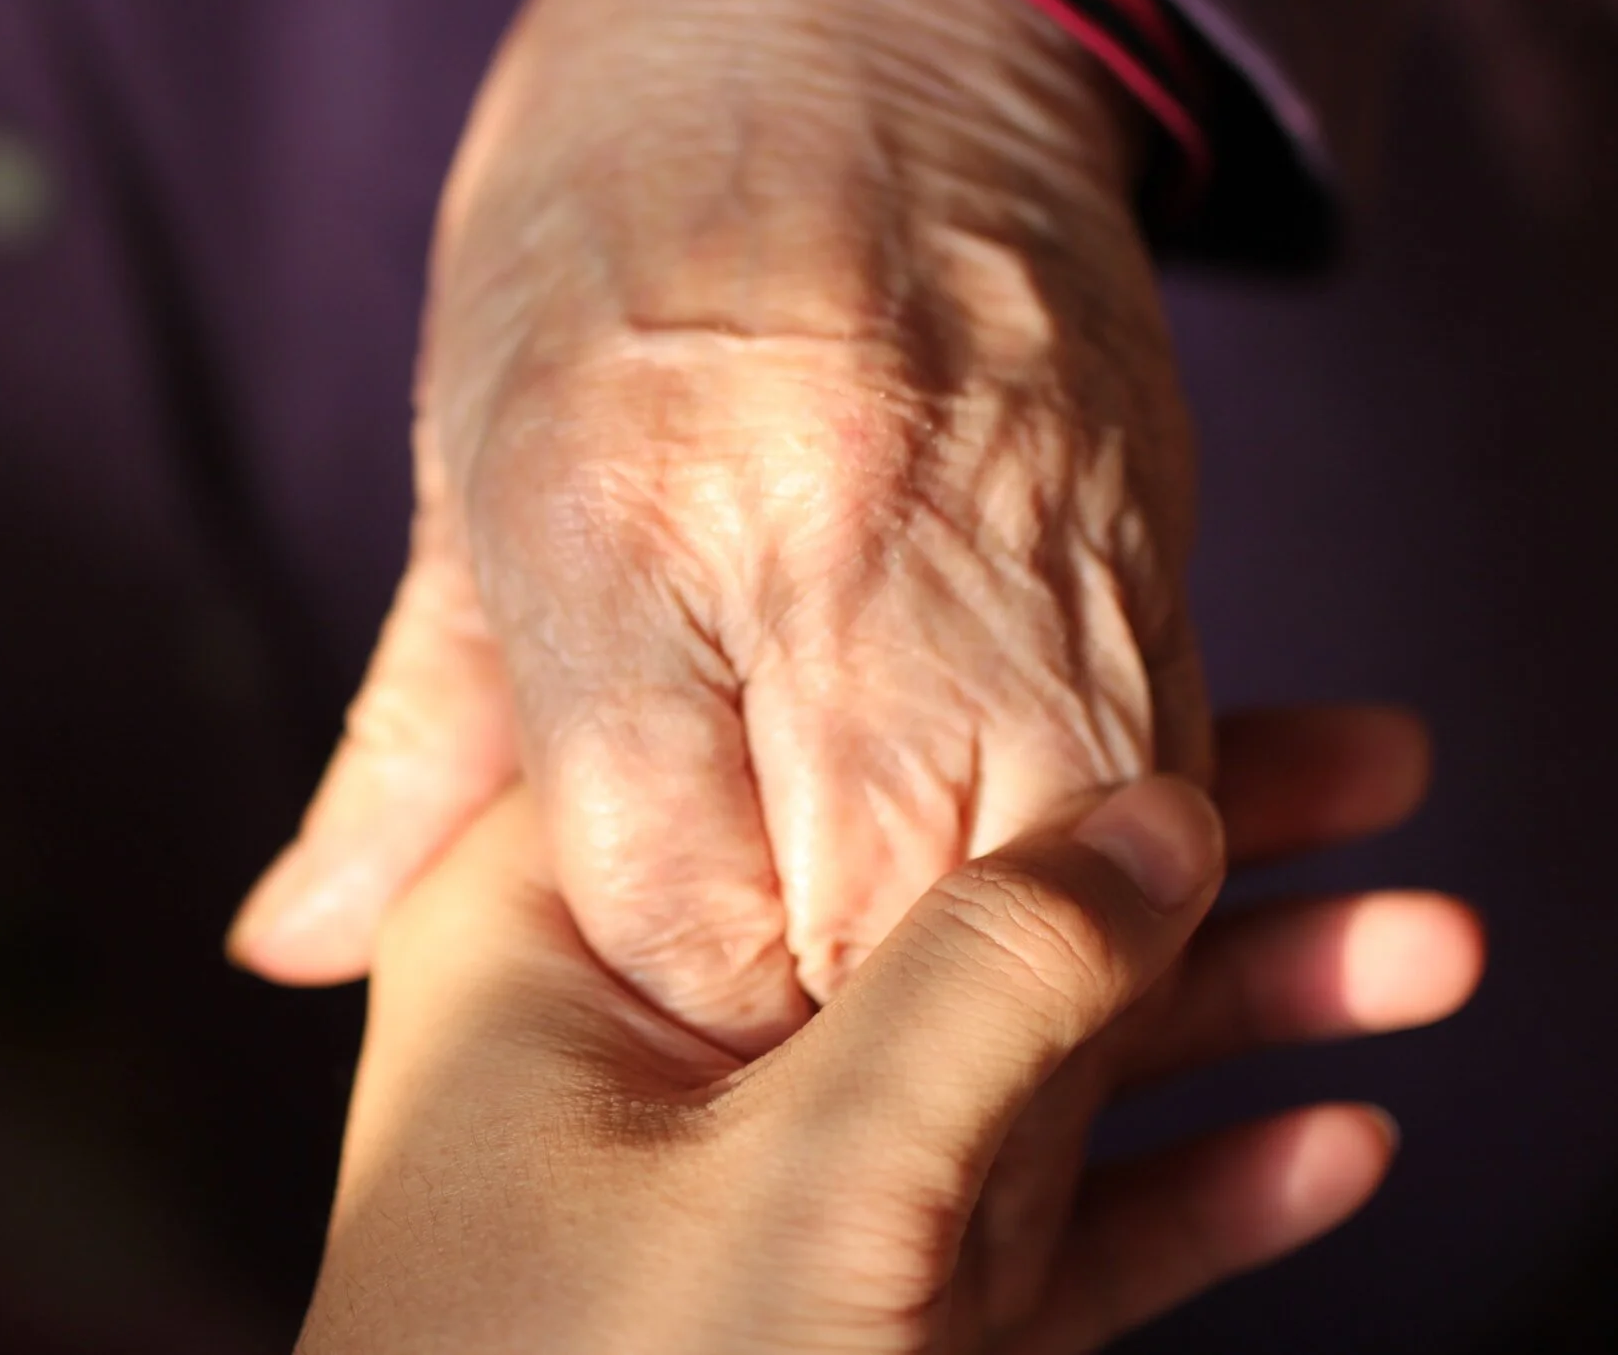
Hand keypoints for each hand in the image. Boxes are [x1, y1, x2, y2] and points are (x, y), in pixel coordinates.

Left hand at [236, 0, 1194, 1050]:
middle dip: (850, 1040)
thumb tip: (286, 940)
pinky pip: (1159, 766)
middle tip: (810, 1066)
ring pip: (1057, 880)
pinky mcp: (1145, 520)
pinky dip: (1102, 858)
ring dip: (998, 979)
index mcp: (612, 523)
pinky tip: (1028, 869)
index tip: (684, 1005)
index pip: (680, 908)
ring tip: (929, 1004)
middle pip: (883, 927)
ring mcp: (1010, 531)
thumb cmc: (609, 214)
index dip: (685, 1002)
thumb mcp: (466, 455)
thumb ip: (409, 738)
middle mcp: (828, 541)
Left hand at [300, 708, 1481, 1354]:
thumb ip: (974, 984)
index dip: (1006, 711)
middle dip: (1178, 873)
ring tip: (1410, 953)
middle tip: (1371, 787)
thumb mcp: (789, 1177)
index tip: (1196, 678)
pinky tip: (1317, 1145)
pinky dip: (1173, 1194)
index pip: (791, 753)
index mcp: (557, 945)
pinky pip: (1024, 1229)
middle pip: (942, 898)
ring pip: (1009, 1066)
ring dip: (1220, 1025)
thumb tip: (1149, 822)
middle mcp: (649, 1047)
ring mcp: (745, 1192)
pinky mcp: (831, 1324)